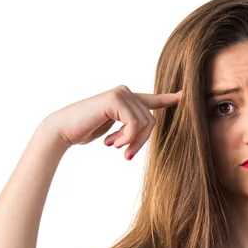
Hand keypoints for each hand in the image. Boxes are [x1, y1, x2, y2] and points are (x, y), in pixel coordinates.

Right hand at [44, 85, 180, 159]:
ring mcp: (121, 93)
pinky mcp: (116, 99)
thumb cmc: (85, 131)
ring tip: (114, 146)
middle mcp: (125, 92)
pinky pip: (134, 124)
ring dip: (131, 141)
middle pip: (150, 121)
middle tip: (125, 154)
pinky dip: (125, 137)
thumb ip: (129, 127)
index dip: (169, 99)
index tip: (184, 96)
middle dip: (140, 142)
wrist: (63, 130)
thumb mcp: (114, 130)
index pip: (152, 100)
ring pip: (145, 124)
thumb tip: (144, 127)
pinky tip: (111, 143)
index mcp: (126, 100)